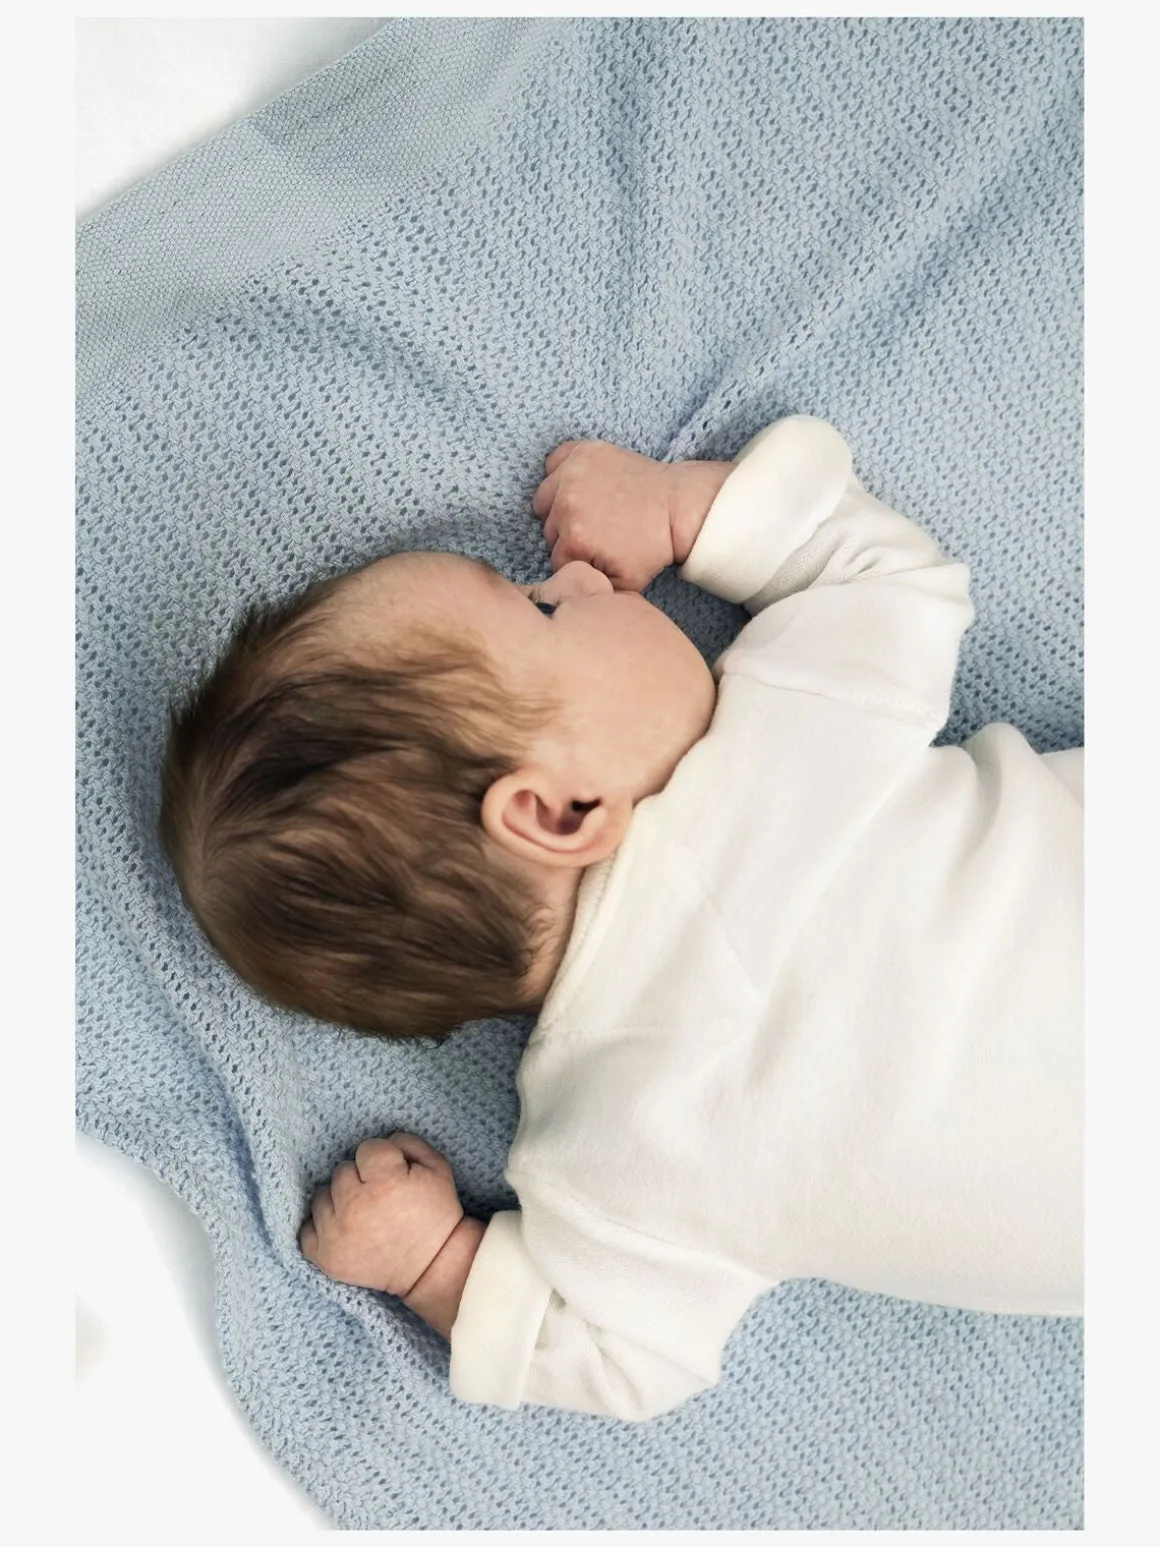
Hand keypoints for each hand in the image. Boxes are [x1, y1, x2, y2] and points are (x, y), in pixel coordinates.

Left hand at [299, 1133, 463, 1295]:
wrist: (431, 1267)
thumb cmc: (435, 1214)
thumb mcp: (437, 1167)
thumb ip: (407, 1142)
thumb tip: (381, 1140)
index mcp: (385, 1182)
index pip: (366, 1149)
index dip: (383, 1159)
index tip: (393, 1175)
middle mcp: (355, 1206)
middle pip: (341, 1171)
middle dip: (360, 1178)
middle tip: (378, 1197)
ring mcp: (336, 1234)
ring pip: (321, 1196)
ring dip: (339, 1201)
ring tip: (361, 1214)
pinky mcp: (324, 1256)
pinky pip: (306, 1228)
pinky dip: (322, 1227)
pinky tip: (343, 1229)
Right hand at [532, 441, 732, 591]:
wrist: (678, 508)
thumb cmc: (653, 546)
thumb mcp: (623, 585)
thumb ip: (591, 587)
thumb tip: (570, 587)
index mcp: (575, 538)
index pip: (557, 560)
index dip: (576, 561)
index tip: (595, 556)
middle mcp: (567, 504)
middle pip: (549, 530)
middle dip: (567, 536)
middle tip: (595, 534)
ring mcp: (573, 473)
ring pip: (544, 499)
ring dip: (558, 508)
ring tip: (584, 512)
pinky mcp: (582, 452)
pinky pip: (553, 463)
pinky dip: (560, 474)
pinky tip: (579, 487)